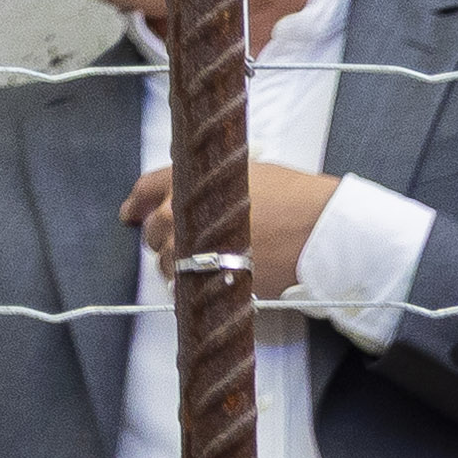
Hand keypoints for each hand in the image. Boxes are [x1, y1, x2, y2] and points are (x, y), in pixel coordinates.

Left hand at [126, 159, 335, 293]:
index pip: (148, 187)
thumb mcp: (250, 173)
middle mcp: (187, 213)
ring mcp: (197, 247)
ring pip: (166, 261)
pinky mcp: (213, 277)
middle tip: (170, 240)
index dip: (137, 201)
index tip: (131, 211)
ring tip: (194, 263)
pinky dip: (190, 284)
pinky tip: (204, 280)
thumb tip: (196, 188)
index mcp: (194, 181)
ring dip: (174, 263)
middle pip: (153, 229)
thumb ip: (213, 181)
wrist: (325, 230)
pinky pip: (187, 285)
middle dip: (157, 236)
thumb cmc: (296, 197)